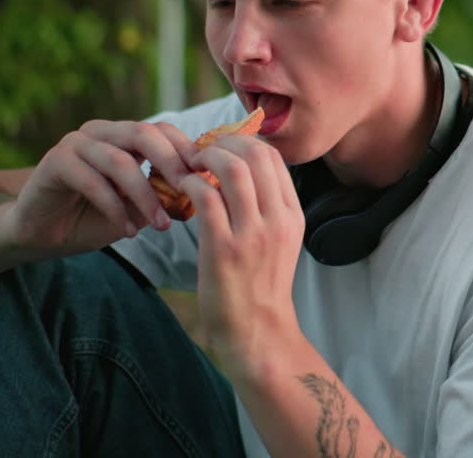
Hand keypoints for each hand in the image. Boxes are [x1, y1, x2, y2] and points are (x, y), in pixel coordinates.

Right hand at [6, 120, 195, 254]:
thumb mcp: (138, 207)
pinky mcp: (55, 162)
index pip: (162, 130)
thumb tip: (205, 192)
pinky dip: (115, 208)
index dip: (186, 151)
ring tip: (161, 226)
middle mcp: (101, 132)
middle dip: (170, 163)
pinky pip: (92, 181)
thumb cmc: (95, 218)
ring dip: (144, 195)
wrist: (43, 235)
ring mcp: (76, 143)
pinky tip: (129, 231)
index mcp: (123, 135)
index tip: (207, 178)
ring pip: (119, 161)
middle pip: (143, 133)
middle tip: (188, 192)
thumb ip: (165, 194)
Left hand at [180, 134, 304, 375]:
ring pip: (231, 169)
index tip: (221, 148)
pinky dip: (189, 183)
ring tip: (190, 165)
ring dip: (205, 158)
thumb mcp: (280, 242)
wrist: (258, 331)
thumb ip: (267, 208)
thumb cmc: (260, 286)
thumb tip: (239, 172)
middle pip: (255, 155)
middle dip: (223, 142)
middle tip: (202, 151)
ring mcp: (252, 234)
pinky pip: (205, 197)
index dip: (243, 142)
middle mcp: (277, 219)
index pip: (273, 158)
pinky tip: (181, 188)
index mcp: (292, 215)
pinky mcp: (224, 249)